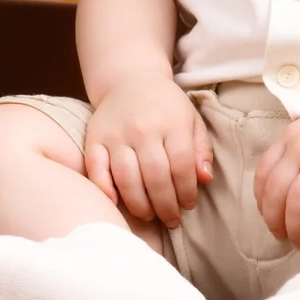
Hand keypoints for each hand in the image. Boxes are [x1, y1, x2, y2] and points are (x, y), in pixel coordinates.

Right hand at [83, 75, 213, 227]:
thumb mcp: (191, 120)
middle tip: (170, 220)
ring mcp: (117, 134)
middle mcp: (143, 128)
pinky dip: (104, 190)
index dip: (186, 192)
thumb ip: (201, 150)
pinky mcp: (95, 138)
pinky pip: (96, 169)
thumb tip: (204, 179)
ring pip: (127, 178)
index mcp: (172, 123)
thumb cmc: (166, 106)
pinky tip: (117, 203)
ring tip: (149, 215)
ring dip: (139, 205)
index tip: (187, 205)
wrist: (130, 80)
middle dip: (165, 206)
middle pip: (155, 177)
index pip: (181, 167)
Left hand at [255, 94, 299, 249]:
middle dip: (276, 221)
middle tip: (283, 237)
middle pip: (278, 193)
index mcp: (292, 137)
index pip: (264, 174)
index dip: (262, 201)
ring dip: (296, 227)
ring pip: (299, 202)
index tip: (268, 217)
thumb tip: (280, 179)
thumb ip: (296, 145)